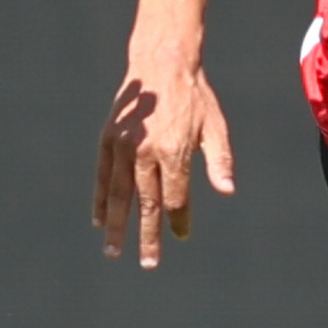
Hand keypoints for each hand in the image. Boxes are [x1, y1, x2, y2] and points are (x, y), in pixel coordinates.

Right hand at [95, 32, 236, 266]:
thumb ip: (220, 160)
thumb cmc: (195, 97)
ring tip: (113, 251)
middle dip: (148, 236)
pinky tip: (99, 221)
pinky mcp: (109, 139)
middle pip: (147, 203)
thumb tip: (227, 191)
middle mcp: (146, 152)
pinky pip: (103, 176)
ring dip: (117, 225)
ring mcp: (124, 146)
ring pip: (119, 195)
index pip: (176, 197)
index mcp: (174, 151)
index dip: (180, 220)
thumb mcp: (215, 126)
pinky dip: (100, 200)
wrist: (161, 63)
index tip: (182, 235)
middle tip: (148, 264)